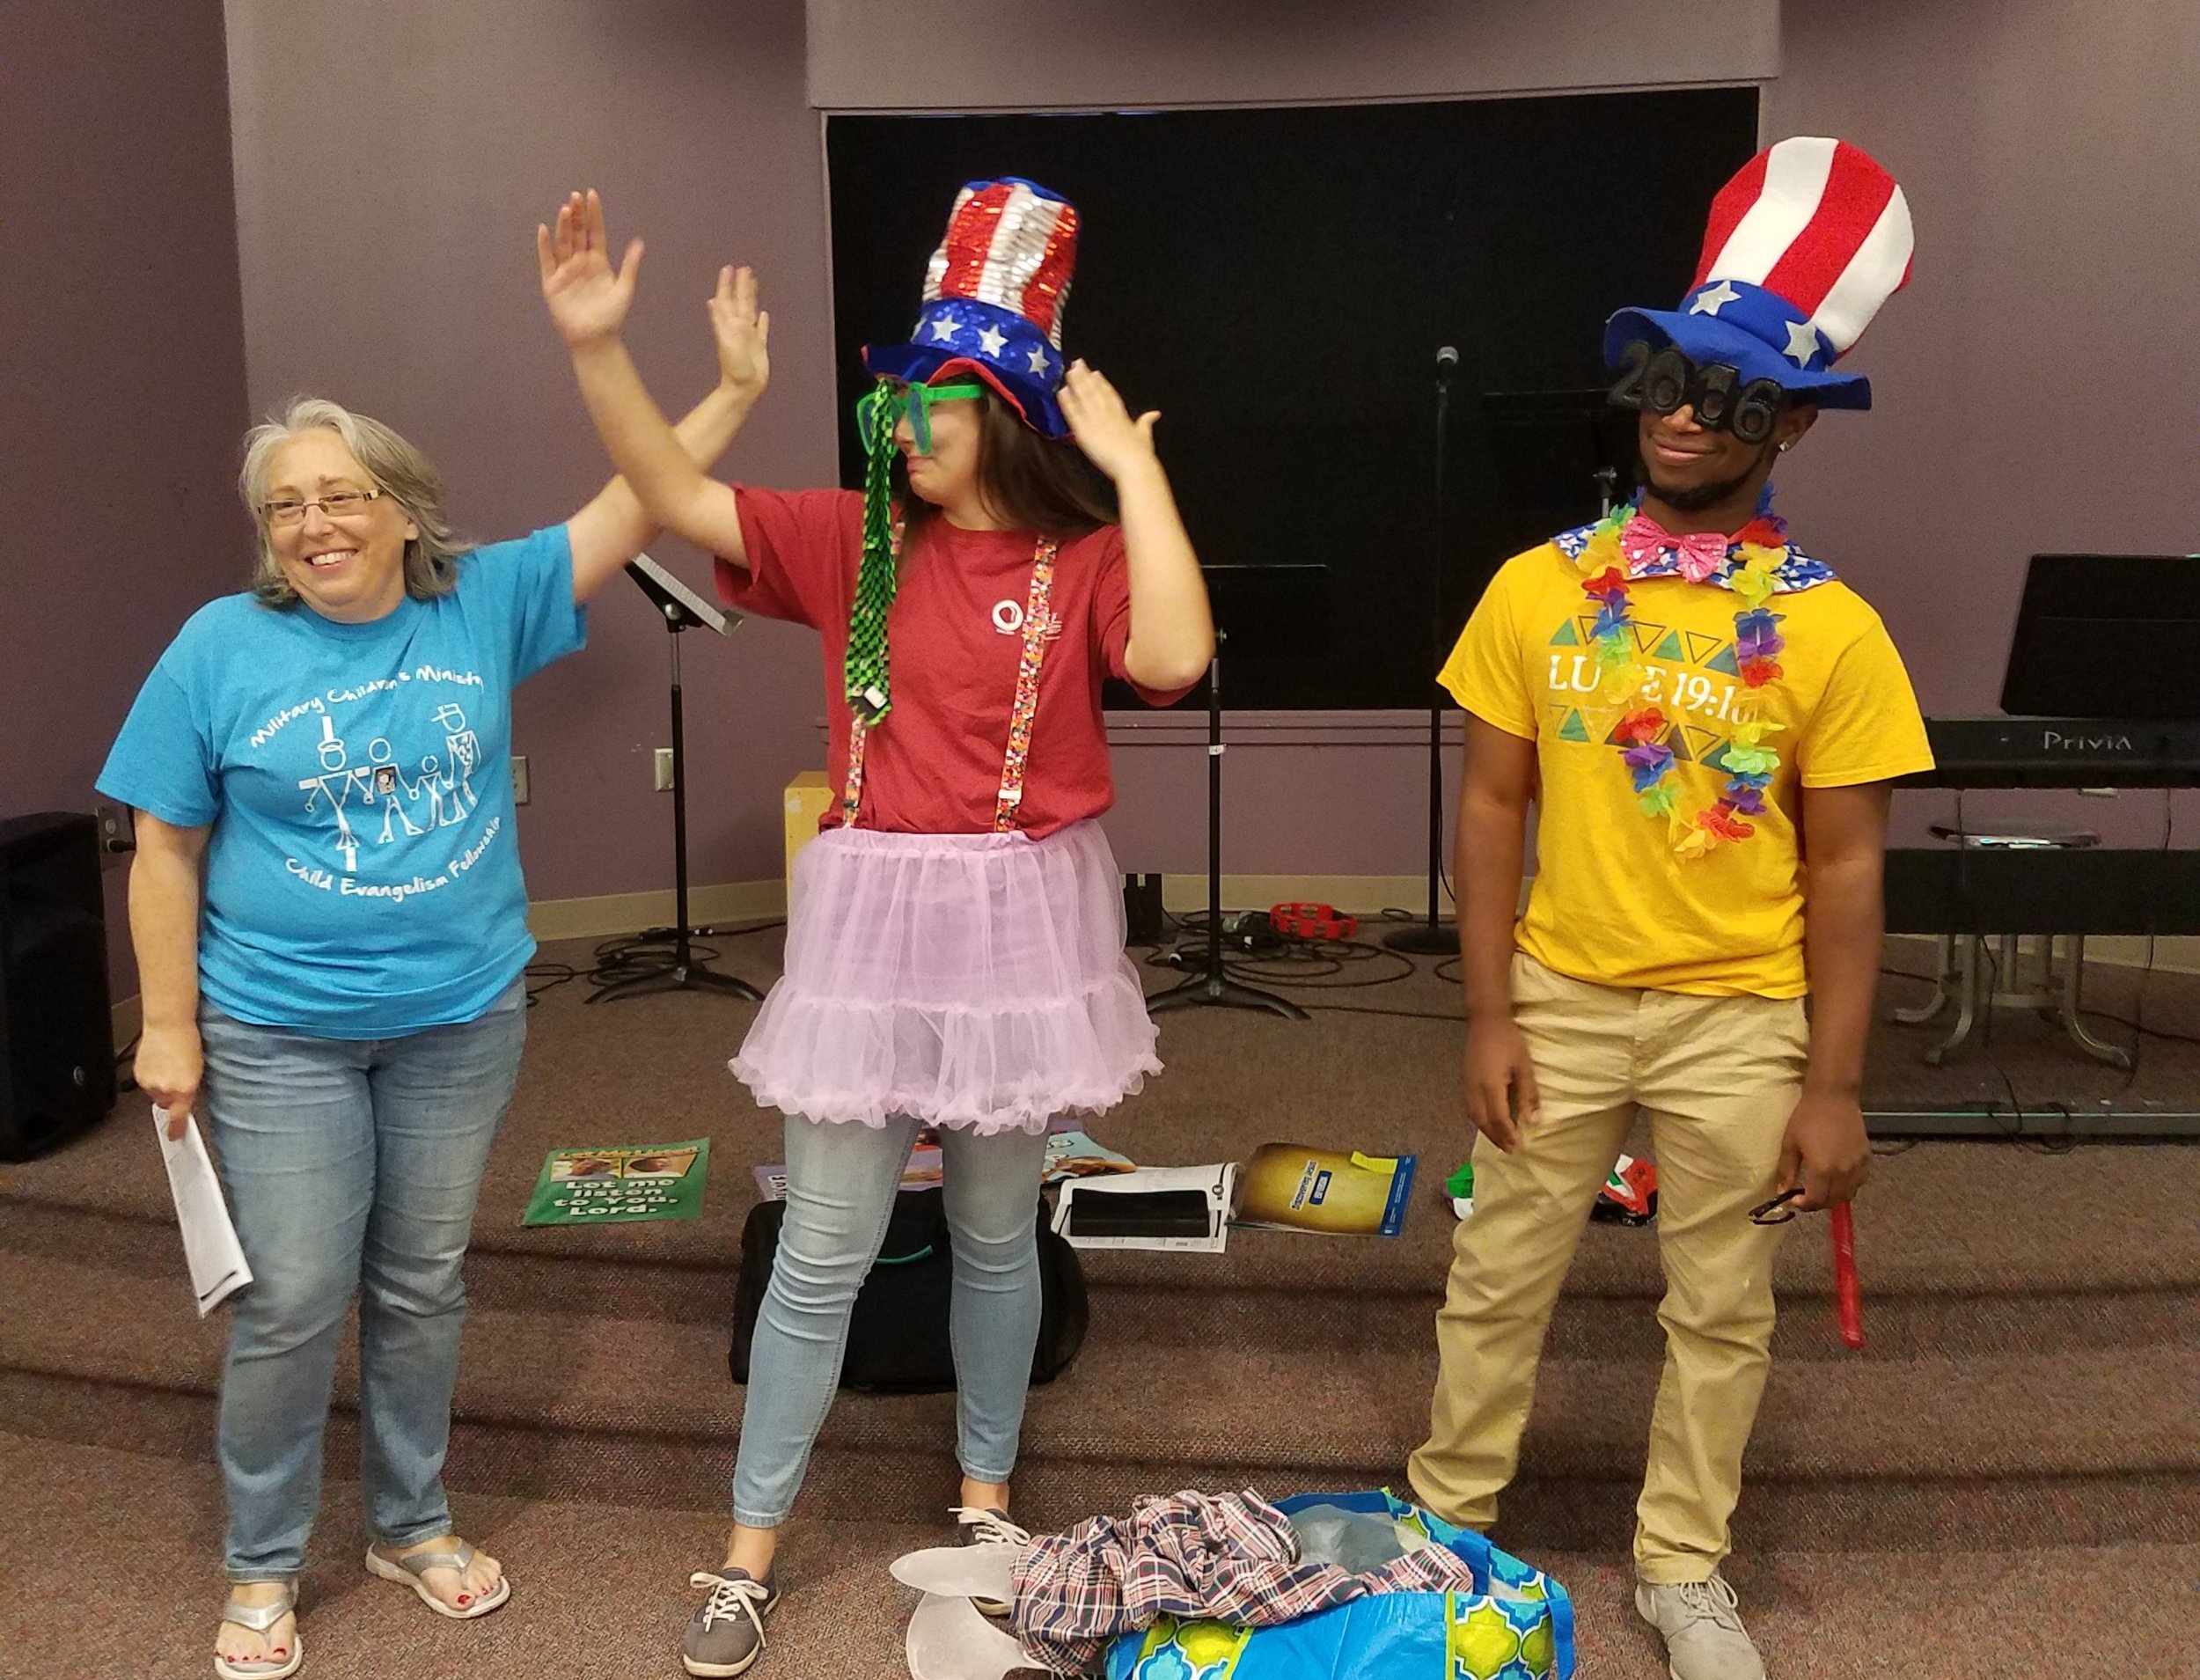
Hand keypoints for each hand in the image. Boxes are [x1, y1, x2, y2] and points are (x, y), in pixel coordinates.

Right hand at [137, 1022, 202, 1139]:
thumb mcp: (198, 1069)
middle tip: (176, 1082)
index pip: (178, 1116)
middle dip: (171, 1098)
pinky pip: (146, 1084)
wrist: (168, 1025)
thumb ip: (190, 1088)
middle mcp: (166, 1088)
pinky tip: (159, 1064)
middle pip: (166, 1105)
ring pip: (155, 1095)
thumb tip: (185, 1100)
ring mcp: (150, 1082)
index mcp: (185, 1088)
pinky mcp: (138, 1075)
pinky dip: (152, 1079)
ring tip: (168, 1068)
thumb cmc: (187, 1042)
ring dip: (161, 1087)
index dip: (175, 1129)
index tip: (174, 1136)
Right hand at [536, 189, 642, 348]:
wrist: (595, 339)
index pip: (594, 232)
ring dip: (562, 225)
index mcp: (598, 262)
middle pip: (576, 233)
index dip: (593, 214)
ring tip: (565, 208)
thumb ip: (630, 265)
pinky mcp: (552, 283)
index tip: (592, 195)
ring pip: (563, 243)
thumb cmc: (611, 317)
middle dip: (576, 215)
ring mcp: (565, 271)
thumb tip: (639, 243)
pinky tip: (544, 229)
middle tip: (576, 196)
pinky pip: (546, 260)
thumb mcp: (625, 289)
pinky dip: (544, 246)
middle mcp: (580, 263)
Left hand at [705, 264, 770, 403]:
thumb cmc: (734, 368)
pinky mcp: (759, 346)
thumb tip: (713, 301)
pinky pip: (762, 330)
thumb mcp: (726, 341)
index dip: (727, 285)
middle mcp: (739, 328)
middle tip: (743, 269)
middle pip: (740, 302)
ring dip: (751, 297)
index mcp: (731, 325)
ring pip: (751, 311)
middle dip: (741, 286)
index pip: (728, 300)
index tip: (728, 269)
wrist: (744, 388)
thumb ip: (721, 321)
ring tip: (753, 284)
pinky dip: (763, 321)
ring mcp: (749, 337)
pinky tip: (764, 314)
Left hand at [1058, 360, 1159, 481]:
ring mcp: (1095, 421)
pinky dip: (1067, 402)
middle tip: (1078, 363)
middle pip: (1095, 391)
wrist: (1133, 465)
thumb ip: (1146, 422)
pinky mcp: (1085, 431)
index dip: (1101, 383)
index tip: (1095, 373)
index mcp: (1121, 415)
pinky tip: (1062, 392)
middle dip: (1086, 377)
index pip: (1109, 395)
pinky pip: (1074, 414)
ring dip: (1076, 383)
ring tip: (1069, 371)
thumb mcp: (1145, 435)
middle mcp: (1107, 414)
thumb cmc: (1140, 456)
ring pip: (1084, 397)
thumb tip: (1154, 414)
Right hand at [1461, 1016, 1540, 1153]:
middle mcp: (1475, 1089)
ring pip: (1474, 1116)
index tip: (1518, 1147)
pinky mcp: (1465, 1080)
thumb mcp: (1524, 1066)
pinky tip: (1487, 1122)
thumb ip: (1528, 1094)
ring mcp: (1467, 1085)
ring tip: (1499, 1141)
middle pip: (1483, 1121)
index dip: (1508, 1134)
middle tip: (1510, 1150)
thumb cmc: (1509, 1040)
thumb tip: (1534, 1120)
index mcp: (1490, 1086)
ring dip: (1487, 1131)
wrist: (1485, 1019)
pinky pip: (1470, 1107)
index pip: (1499, 1118)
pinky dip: (1480, 1120)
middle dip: (1496, 1138)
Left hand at [1775, 1087, 1870, 1210]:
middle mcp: (1843, 1172)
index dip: (1804, 1205)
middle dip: (1817, 1203)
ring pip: (1848, 1194)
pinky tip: (1837, 1177)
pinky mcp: (1866, 1158)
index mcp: (1822, 1169)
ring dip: (1833, 1197)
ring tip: (1821, 1188)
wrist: (1834, 1097)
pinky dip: (1848, 1186)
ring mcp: (1857, 1166)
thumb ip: (1787, 1170)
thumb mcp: (1790, 1143)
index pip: (1816, 1200)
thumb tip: (1782, 1191)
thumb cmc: (1807, 1117)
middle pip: (1833, 1201)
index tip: (1794, 1200)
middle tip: (1805, 1195)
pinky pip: (1859, 1182)